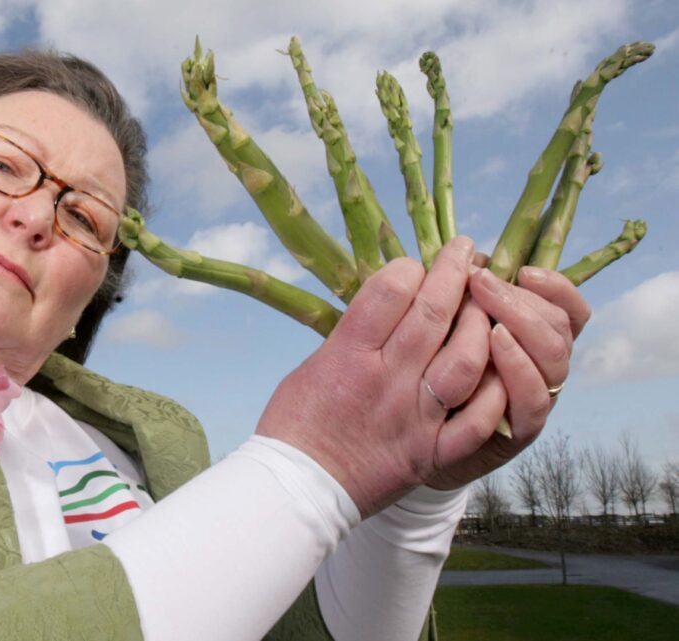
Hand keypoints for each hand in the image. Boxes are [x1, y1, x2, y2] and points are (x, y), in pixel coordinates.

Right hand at [256, 237, 503, 517]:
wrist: (298, 490)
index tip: (418, 261)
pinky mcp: (431, 450)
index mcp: (348, 355)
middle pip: (432, 313)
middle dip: (454, 272)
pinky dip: (495, 391)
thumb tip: (385, 302)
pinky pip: (478, 419)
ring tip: (486, 304)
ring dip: (481, 324)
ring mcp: (414, 416)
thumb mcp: (312, 365)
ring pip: (465, 358)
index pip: (390, 289)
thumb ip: (352, 336)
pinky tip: (501, 368)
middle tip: (465, 251)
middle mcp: (386, 380)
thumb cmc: (295, 425)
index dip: (410, 266)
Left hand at [426, 265, 591, 489]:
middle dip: (522, 299)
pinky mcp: (516, 432)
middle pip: (559, 328)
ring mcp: (532, 399)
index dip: (556, 287)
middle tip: (481, 281)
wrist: (404, 445)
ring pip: (554, 360)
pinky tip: (494, 344)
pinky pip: (533, 402)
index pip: (567, 308)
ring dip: (524, 328)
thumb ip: (460, 298)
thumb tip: (463, 258)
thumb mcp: (440, 331)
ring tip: (489, 311)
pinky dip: (519, 370)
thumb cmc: (420, 378)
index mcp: (530, 339)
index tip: (523, 270)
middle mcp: (540, 368)